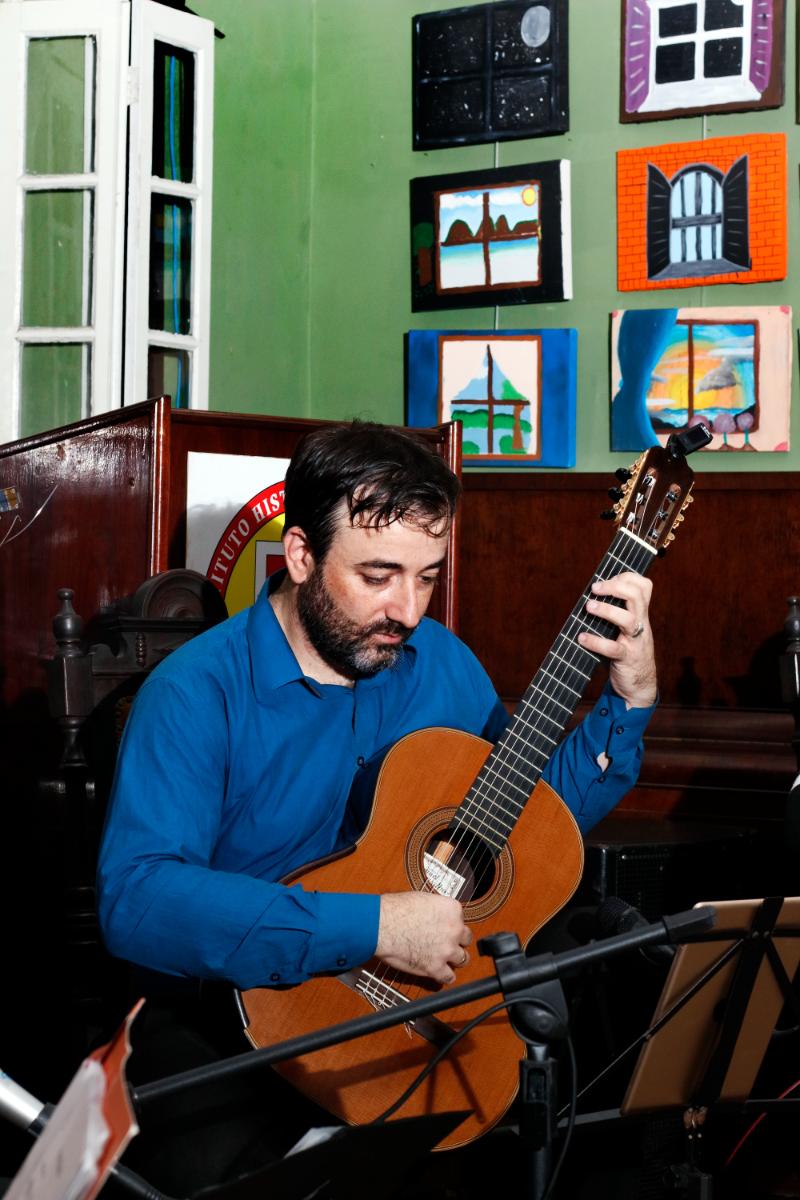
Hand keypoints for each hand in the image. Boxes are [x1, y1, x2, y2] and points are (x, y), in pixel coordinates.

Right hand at [376, 892, 471, 984]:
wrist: (382, 925)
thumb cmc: (395, 910)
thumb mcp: (423, 899)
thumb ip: (436, 909)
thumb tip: (436, 915)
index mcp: (452, 910)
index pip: (461, 920)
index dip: (451, 925)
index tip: (445, 928)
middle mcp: (454, 929)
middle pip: (465, 939)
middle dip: (456, 941)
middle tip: (446, 942)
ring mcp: (447, 950)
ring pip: (463, 959)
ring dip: (454, 959)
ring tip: (445, 958)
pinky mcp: (436, 967)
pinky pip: (449, 977)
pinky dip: (445, 976)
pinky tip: (440, 973)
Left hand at [577, 572, 656, 708]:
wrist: (640, 685)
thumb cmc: (628, 652)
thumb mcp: (626, 630)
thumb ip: (615, 613)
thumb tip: (588, 597)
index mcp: (640, 615)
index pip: (644, 586)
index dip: (627, 576)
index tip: (607, 579)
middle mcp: (640, 625)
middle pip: (637, 596)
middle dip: (615, 586)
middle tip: (594, 588)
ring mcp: (635, 642)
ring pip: (627, 620)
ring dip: (607, 610)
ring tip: (589, 607)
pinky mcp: (626, 659)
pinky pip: (613, 649)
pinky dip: (596, 642)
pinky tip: (582, 638)